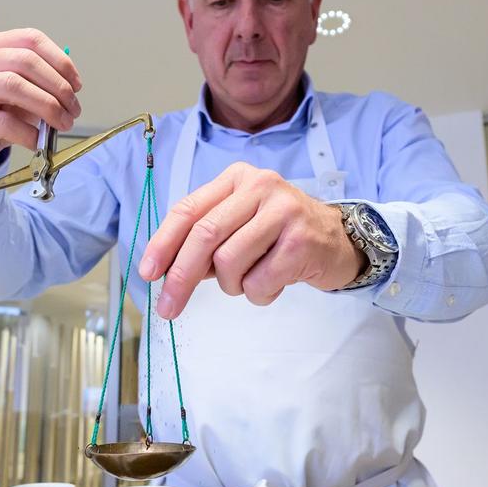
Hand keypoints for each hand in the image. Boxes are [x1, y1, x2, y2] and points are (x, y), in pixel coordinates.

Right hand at [0, 28, 82, 184]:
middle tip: (73, 109)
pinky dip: (26, 132)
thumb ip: (42, 84)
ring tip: (61, 124)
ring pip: (12, 85)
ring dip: (46, 106)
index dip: (60, 61)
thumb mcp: (22, 94)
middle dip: (57, 86)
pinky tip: (36, 141)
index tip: (77, 85)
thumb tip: (71, 87)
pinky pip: (1, 121)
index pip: (30, 39)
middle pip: (24, 60)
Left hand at [138, 162, 364, 318]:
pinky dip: (259, 294)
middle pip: (204, 236)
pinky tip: (274, 282)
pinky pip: (259, 282)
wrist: (339, 241)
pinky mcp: (302, 240)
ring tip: (252, 280)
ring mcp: (283, 211)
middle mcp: (259, 186)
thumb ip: (204, 241)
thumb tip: (164, 273)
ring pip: (229, 262)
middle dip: (181, 278)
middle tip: (168, 308)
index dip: (162, 244)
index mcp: (236, 178)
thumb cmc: (279, 235)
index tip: (148, 274)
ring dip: (233, 286)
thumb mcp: (239, 225)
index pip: (188, 210)